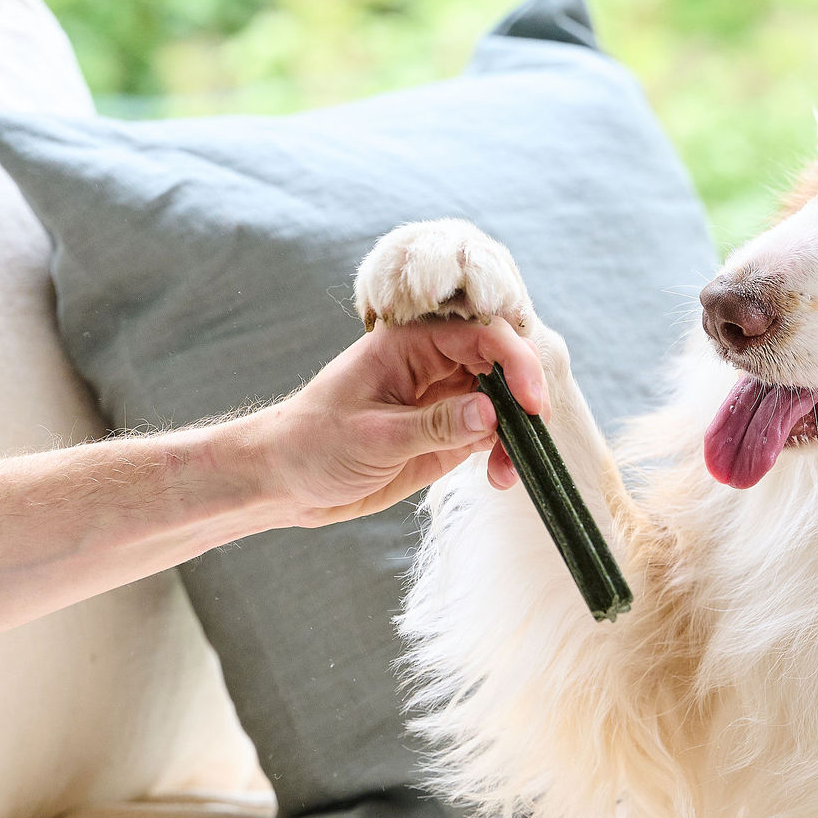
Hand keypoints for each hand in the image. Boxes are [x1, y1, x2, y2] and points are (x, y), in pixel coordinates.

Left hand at [233, 318, 550, 527]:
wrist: (284, 481)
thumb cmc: (313, 445)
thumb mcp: (374, 437)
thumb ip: (436, 425)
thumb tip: (493, 414)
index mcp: (411, 345)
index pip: (481, 336)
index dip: (516, 362)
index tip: (530, 403)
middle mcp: (434, 365)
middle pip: (502, 364)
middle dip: (524, 398)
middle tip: (532, 436)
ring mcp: (443, 399)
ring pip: (502, 402)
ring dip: (517, 433)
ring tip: (510, 470)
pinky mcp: (446, 433)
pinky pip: (491, 435)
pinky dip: (504, 454)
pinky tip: (500, 478)